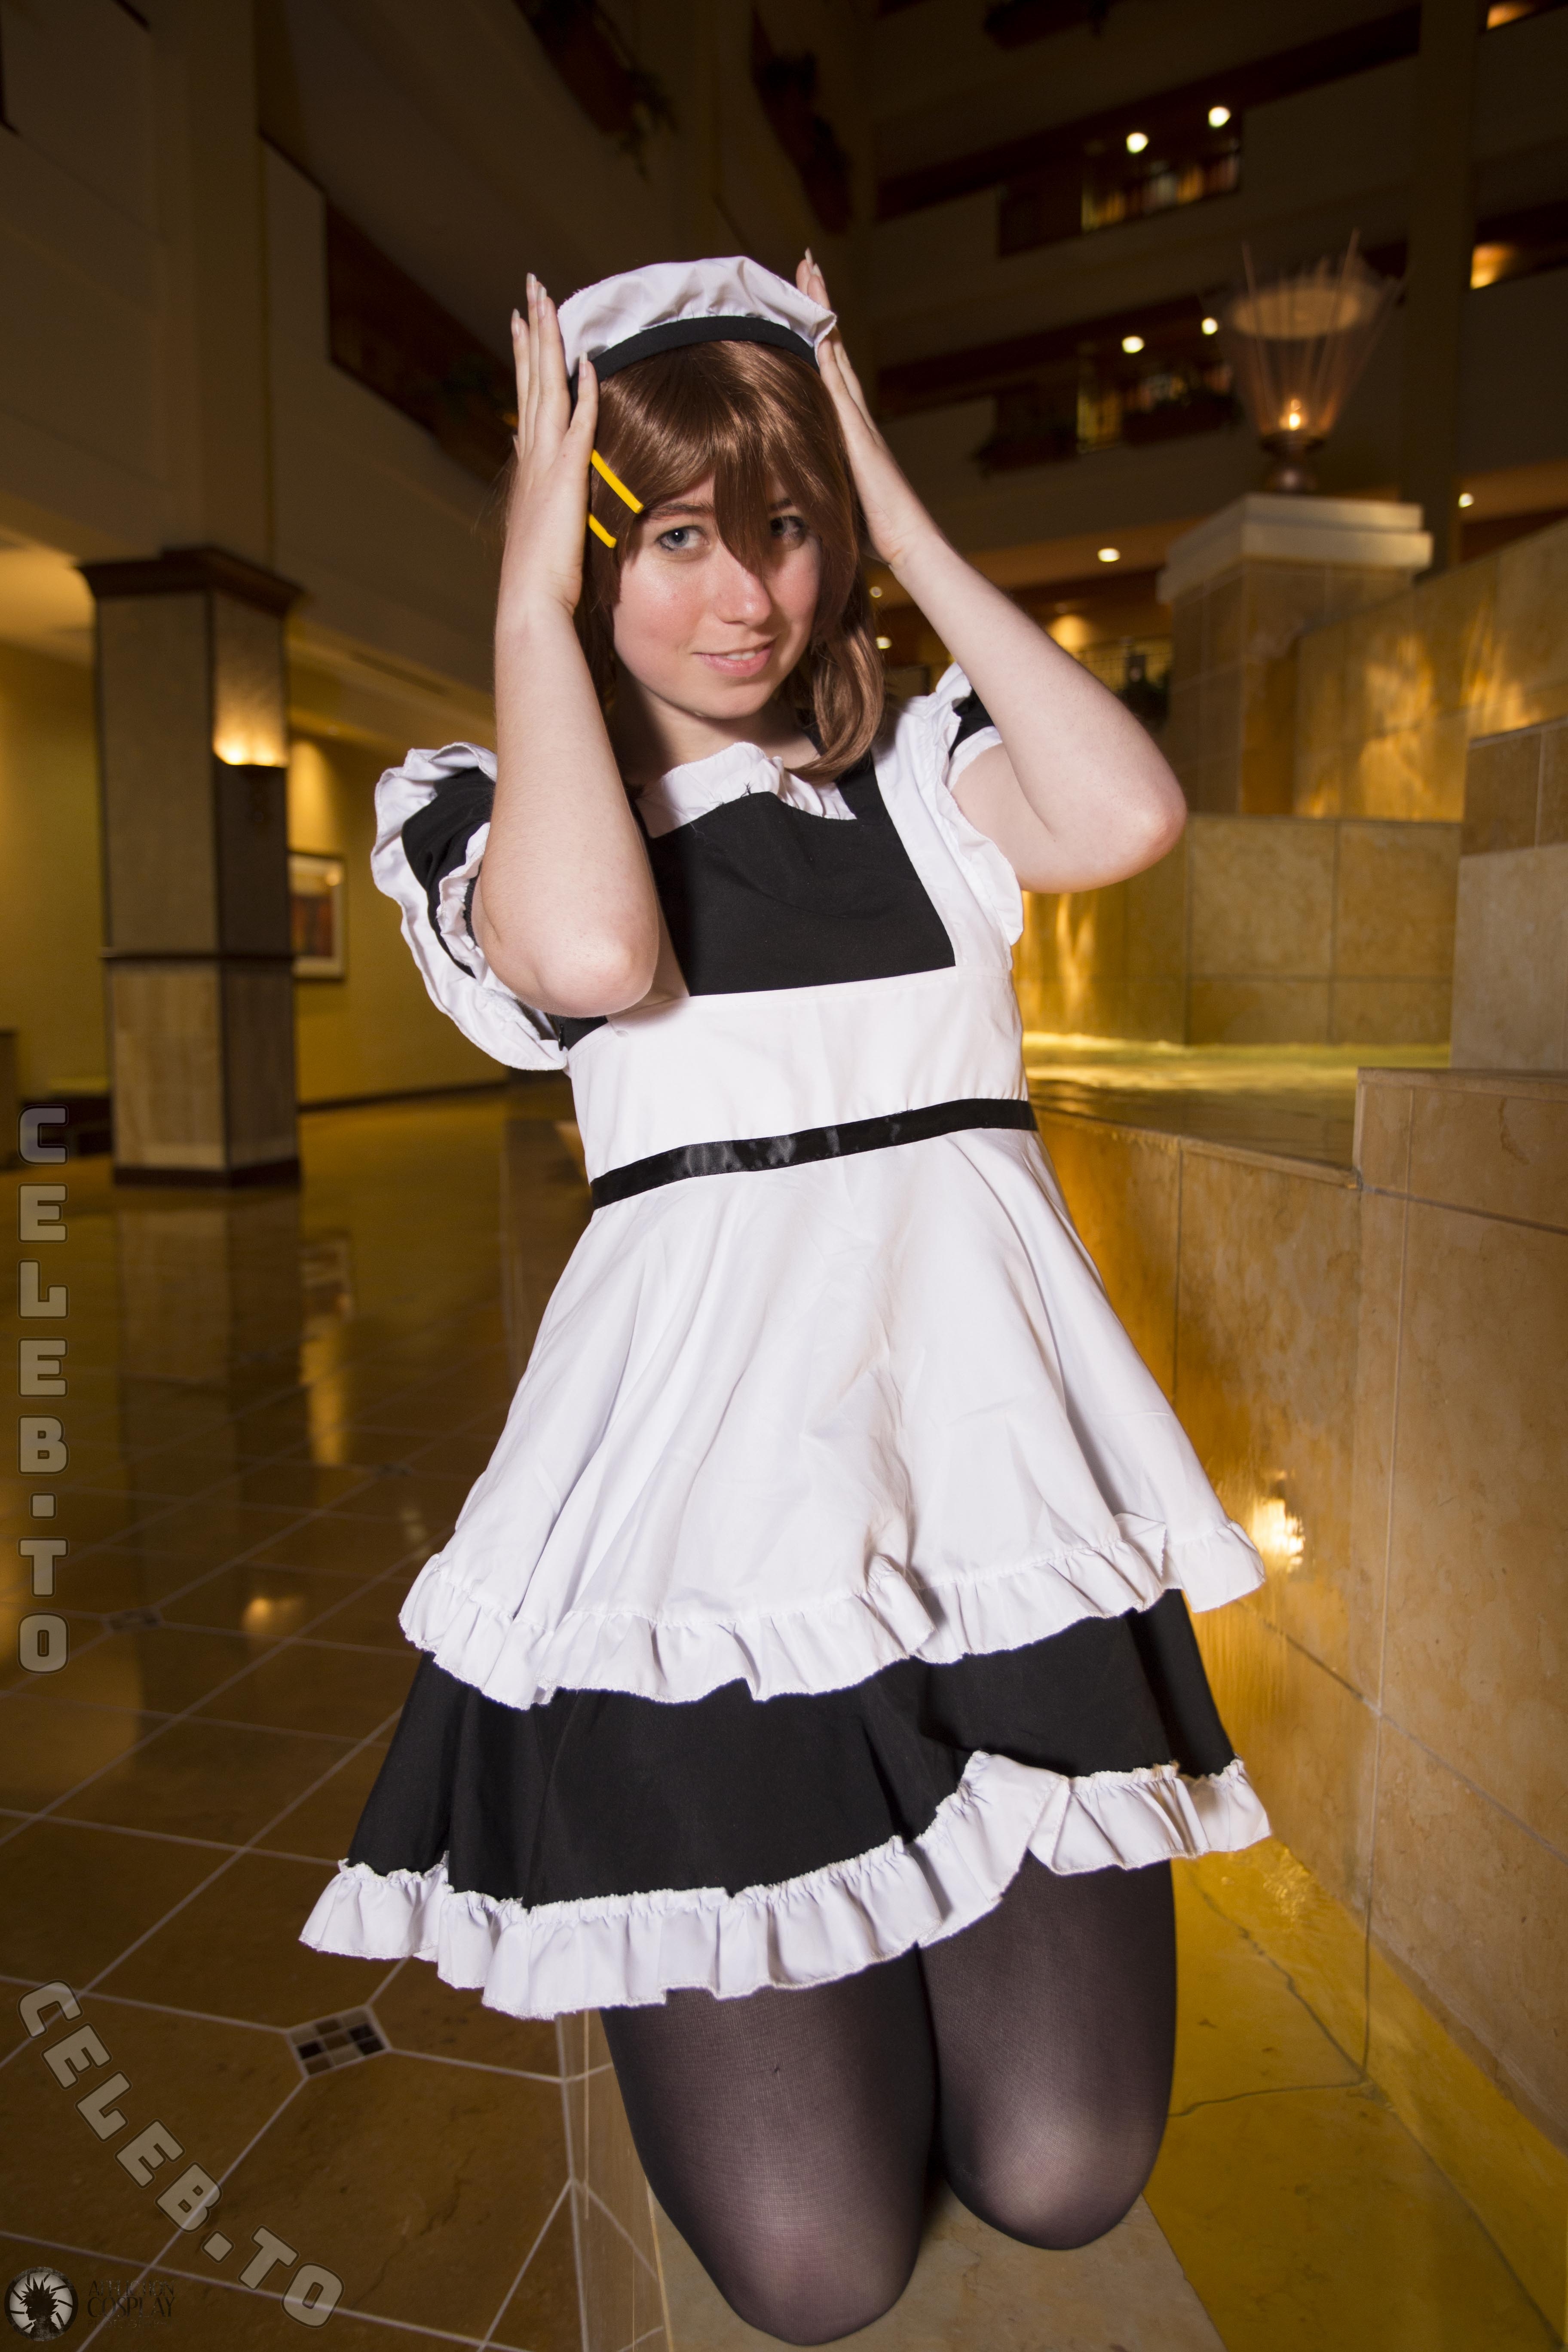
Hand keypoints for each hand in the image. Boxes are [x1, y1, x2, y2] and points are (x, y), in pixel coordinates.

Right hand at [500, 276, 598, 620]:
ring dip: (548, 343)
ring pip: (547, 390)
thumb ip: (541, 492)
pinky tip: (588, 362)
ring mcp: (545, 466)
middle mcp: (531, 459)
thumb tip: (532, 463)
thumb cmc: (540, 581)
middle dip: (532, 332)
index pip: (527, 401)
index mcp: (528, 469)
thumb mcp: (541, 528)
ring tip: (547, 300)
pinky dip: (582, 394)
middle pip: (532, 381)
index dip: (525, 360)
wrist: (529, 605)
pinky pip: (577, 426)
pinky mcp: (564, 480)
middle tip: (532, 287)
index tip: (523, 323)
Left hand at [796, 254, 939, 573]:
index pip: (828, 368)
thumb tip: (791, 483)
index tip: (801, 297)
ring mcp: (859, 420)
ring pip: (836, 352)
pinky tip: (816, 325)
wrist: (907, 541)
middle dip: (819, 303)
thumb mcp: (835, 492)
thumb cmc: (875, 528)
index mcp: (849, 427)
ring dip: (823, 310)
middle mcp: (855, 414)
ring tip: (809, 270)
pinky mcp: (860, 435)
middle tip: (806, 262)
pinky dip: (828, 353)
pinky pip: (839, 385)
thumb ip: (819, 475)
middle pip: (833, 346)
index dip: (815, 332)